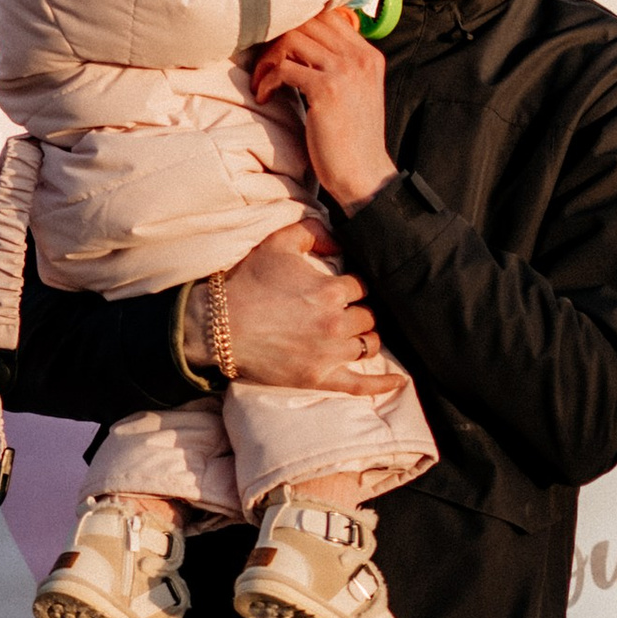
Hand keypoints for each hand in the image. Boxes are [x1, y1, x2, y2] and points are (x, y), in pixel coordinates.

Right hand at [197, 225, 385, 391]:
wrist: (218, 325)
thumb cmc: (248, 282)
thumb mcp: (278, 243)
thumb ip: (313, 232)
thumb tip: (339, 239)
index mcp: (331, 290)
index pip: (362, 285)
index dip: (353, 284)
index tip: (344, 286)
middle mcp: (336, 322)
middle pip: (368, 315)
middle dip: (359, 310)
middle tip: (345, 310)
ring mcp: (329, 353)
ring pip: (369, 344)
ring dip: (365, 337)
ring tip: (357, 334)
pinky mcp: (319, 377)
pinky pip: (360, 385)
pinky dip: (381, 385)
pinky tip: (398, 383)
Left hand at [255, 4, 396, 211]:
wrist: (363, 174)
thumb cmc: (351, 139)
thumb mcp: (354, 93)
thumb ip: (337, 66)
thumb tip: (298, 44)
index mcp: (368, 55)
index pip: (328, 15)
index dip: (297, 26)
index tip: (280, 50)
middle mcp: (359, 57)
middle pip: (308, 21)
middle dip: (278, 39)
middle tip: (265, 66)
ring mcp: (345, 71)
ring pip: (292, 39)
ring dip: (268, 60)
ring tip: (262, 83)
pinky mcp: (327, 89)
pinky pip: (284, 69)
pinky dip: (267, 82)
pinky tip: (265, 98)